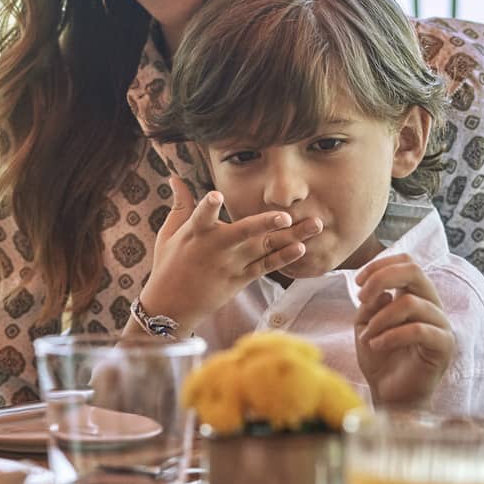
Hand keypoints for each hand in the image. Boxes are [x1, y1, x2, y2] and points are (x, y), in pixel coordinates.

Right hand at [137, 179, 320, 332]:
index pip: (201, 216)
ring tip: (314, 225)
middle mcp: (216, 248)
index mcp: (195, 233)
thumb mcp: (170, 233)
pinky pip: (265, 267)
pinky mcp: (240, 279)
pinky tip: (301, 248)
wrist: (172, 306)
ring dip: (290, 237)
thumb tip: (175, 177)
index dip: (207, 206)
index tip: (215, 195)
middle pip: (243, 233)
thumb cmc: (169, 264)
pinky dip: (283, 258)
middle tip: (285, 217)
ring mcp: (231, 265)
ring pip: (264, 248)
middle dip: (264, 224)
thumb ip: (180, 204)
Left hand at [354, 254, 454, 407]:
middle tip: (361, 298)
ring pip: (410, 302)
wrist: (390, 394)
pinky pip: (418, 330)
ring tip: (368, 337)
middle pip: (414, 271)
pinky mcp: (444, 346)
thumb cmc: (380, 359)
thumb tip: (382, 291)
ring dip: (380, 319)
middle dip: (381, 278)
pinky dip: (391, 336)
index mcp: (416, 295)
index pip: (408, 263)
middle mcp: (432, 305)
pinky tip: (376, 345)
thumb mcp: (366, 324)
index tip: (358, 283)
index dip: (381, 265)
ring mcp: (441, 325)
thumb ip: (371, 302)